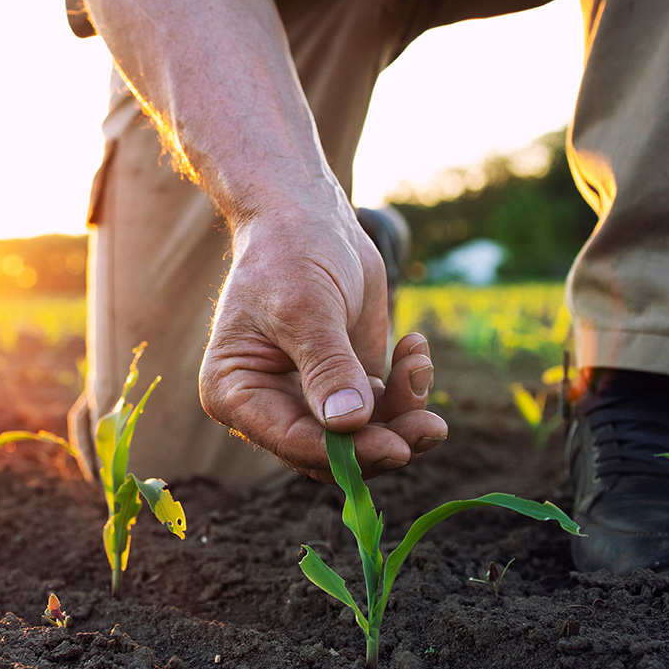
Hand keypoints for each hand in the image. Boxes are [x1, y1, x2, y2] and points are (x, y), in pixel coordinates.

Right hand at [198, 208, 447, 480]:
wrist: (308, 216)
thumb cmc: (289, 253)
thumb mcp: (305, 308)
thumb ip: (327, 366)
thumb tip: (349, 423)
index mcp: (237, 393)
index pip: (292, 442)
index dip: (345, 453)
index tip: (396, 447)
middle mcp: (270, 406)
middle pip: (332, 452)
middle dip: (384, 440)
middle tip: (432, 426)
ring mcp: (312, 398)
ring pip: (364, 437)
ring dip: (404, 412)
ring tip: (420, 364)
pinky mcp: (347, 384)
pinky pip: (385, 408)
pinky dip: (407, 386)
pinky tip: (415, 348)